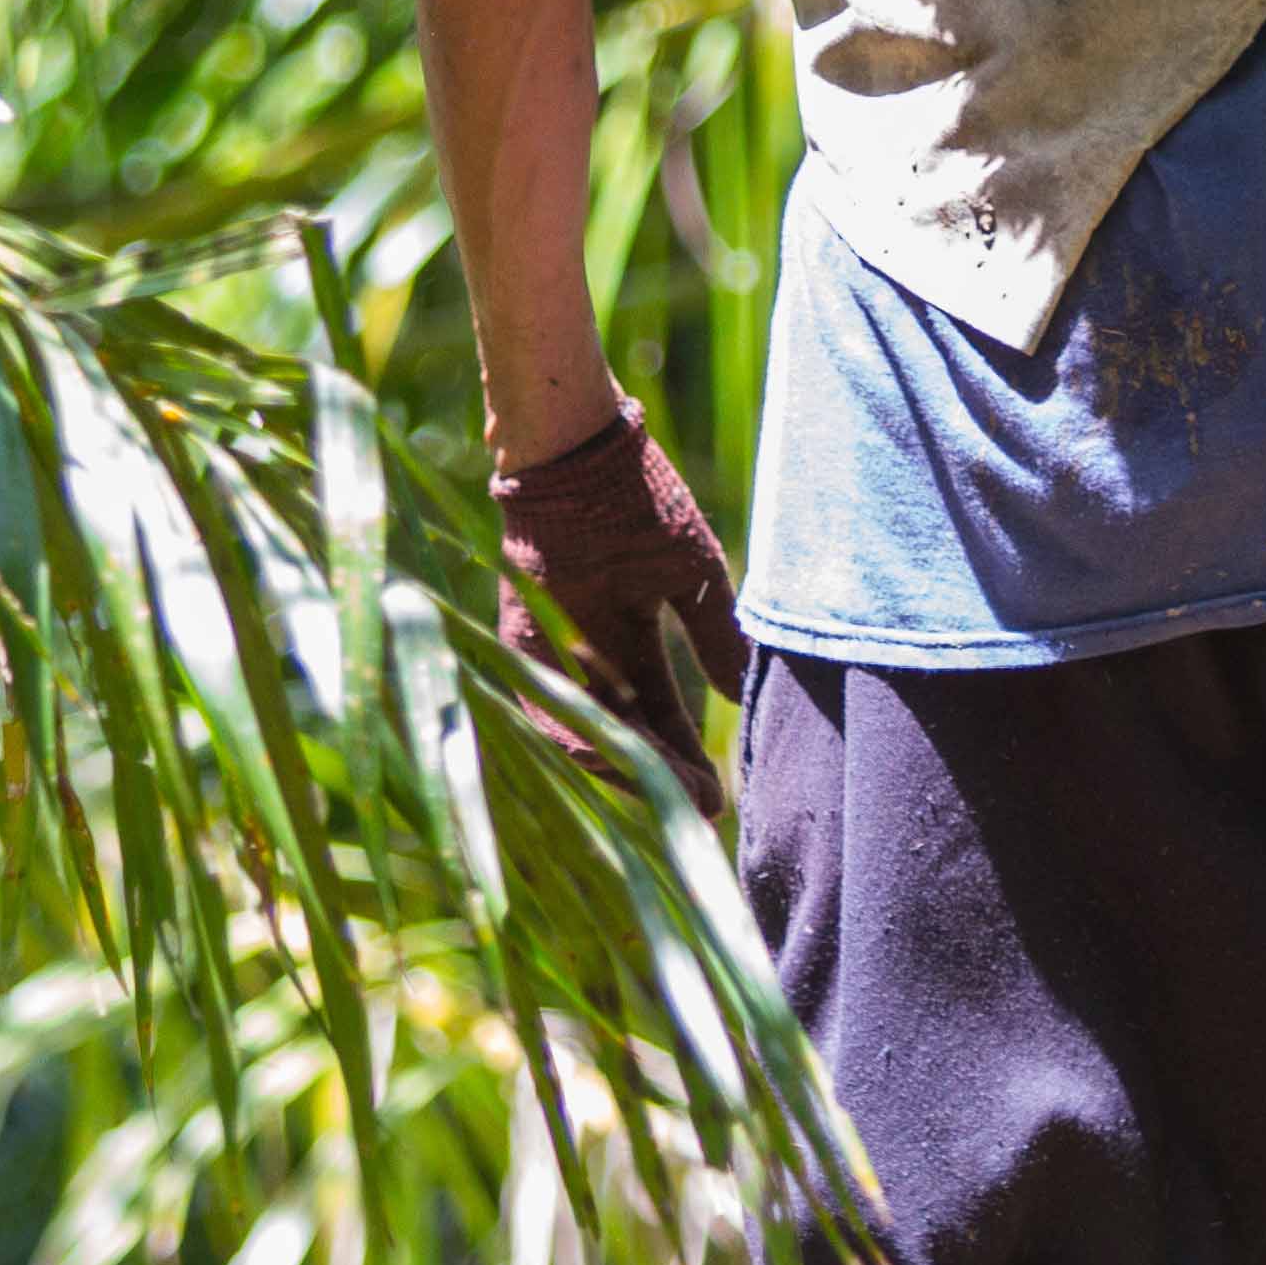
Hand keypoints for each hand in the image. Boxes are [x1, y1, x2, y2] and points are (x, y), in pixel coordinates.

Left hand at [491, 397, 742, 809]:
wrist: (581, 451)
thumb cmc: (640, 498)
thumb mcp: (693, 576)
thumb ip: (715, 636)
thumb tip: (741, 694)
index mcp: (629, 639)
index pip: (660, 713)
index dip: (688, 755)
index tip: (721, 795)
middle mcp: (588, 656)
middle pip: (627, 733)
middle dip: (665, 776)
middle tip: (705, 813)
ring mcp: (554, 653)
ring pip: (589, 730)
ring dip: (628, 768)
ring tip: (674, 799)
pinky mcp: (524, 642)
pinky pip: (547, 706)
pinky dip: (580, 739)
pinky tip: (618, 766)